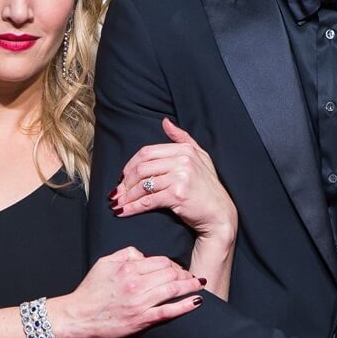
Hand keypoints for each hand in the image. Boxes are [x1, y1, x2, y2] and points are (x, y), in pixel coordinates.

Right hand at [49, 247, 204, 337]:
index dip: (174, 264)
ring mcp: (139, 303)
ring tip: (199, 285)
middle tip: (191, 277)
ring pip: (172, 290)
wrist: (77, 316)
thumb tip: (143, 255)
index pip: (161, 261)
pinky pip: (168, 311)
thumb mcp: (104, 263)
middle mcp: (136, 283)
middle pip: (170, 274)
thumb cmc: (90, 291)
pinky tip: (196, 301)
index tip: (179, 269)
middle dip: (184, 274)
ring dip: (190, 287)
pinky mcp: (140, 320)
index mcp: (128, 268)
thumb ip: (126, 254)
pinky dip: (185, 305)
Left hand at [110, 119, 236, 248]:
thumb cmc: (208, 188)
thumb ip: (183, 138)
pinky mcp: (177, 195)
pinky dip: (132, 207)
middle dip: (125, 181)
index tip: (122, 177)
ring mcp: (181, 177)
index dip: (130, 164)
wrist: (219, 214)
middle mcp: (183, 160)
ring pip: (143, 184)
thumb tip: (165, 122)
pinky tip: (124, 211)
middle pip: (142, 167)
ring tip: (117, 203)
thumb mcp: (200, 158)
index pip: (147, 152)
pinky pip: (148, 200)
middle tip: (117, 192)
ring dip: (126, 195)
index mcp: (185, 150)